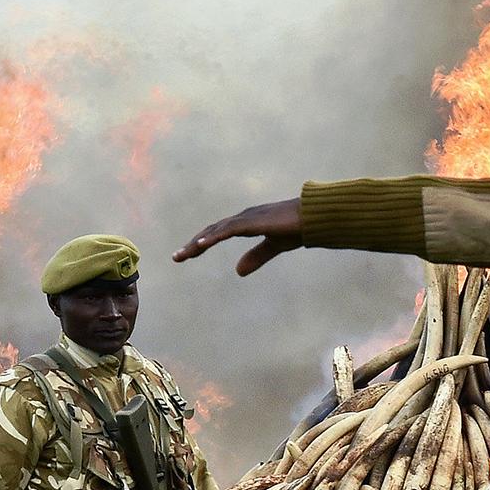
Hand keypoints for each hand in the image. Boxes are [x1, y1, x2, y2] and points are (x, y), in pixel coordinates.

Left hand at [176, 197, 303, 276]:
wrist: (313, 217)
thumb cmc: (297, 228)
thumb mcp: (273, 247)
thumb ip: (256, 257)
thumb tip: (237, 272)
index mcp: (246, 223)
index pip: (217, 233)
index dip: (201, 243)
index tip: (187, 254)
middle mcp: (242, 218)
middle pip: (210, 231)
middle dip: (193, 244)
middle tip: (176, 257)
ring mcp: (245, 218)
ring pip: (214, 230)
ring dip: (197, 243)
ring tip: (182, 255)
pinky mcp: (251, 222)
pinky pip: (227, 230)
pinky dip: (211, 238)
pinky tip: (199, 246)